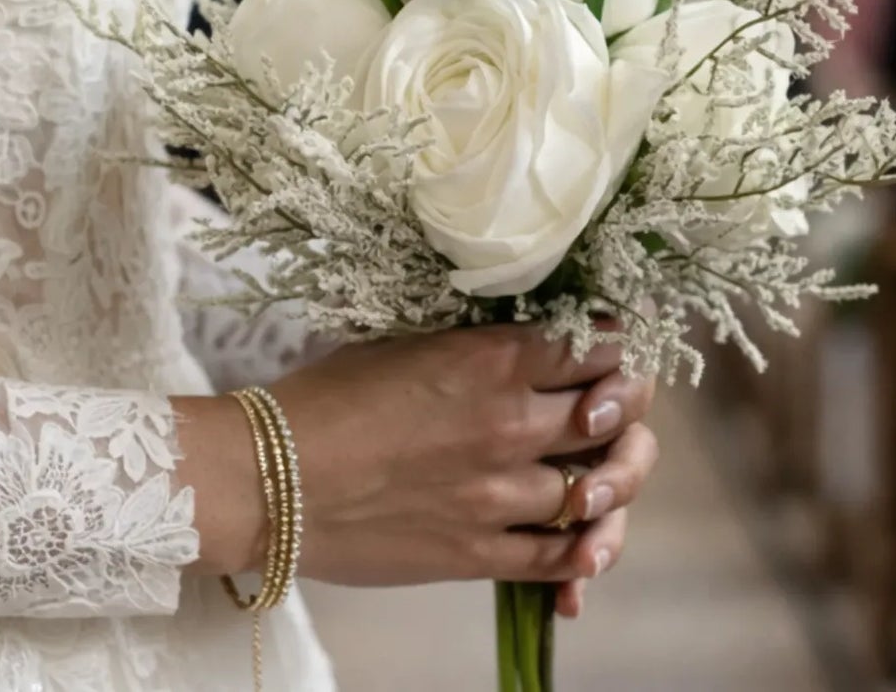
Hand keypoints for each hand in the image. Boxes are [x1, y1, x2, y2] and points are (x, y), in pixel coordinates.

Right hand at [182, 325, 657, 590]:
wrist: (269, 478)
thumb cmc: (326, 396)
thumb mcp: (407, 341)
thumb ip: (475, 343)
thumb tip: (519, 338)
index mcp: (493, 359)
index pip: (596, 343)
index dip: (614, 341)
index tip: (609, 342)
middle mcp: (511, 423)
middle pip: (615, 411)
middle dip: (626, 402)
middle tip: (615, 402)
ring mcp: (500, 495)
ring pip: (598, 487)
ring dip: (608, 477)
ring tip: (597, 468)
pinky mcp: (478, 552)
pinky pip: (560, 557)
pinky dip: (584, 550)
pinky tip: (588, 540)